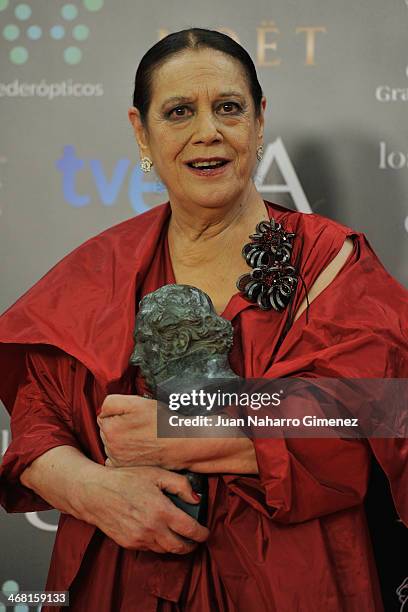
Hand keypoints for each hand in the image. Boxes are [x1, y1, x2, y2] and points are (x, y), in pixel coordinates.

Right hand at [79, 464, 208, 552]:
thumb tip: (197, 498)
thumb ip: (180, 485)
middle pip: (179, 547)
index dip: (202, 534)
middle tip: (195, 539)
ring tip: (179, 536)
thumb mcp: (156, 473)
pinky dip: (158, 544)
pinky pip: (150, 549)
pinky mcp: (129, 544)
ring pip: (165, 550)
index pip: (190, 530)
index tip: (205, 532)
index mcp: (161, 511)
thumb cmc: (125, 479)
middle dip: (191, 545)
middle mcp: (152, 529)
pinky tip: (158, 532)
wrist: (95, 493)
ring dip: (175, 545)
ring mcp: (139, 539)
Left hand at [97, 394, 161, 467]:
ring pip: (112, 442)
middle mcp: (110, 446)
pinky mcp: (124, 468)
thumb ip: (111, 403)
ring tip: (141, 437)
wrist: (179, 444)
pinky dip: (123, 453)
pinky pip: (115, 458)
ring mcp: (117, 459)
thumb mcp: (136, 402)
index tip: (133, 416)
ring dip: (122, 439)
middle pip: (107, 429)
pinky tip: (136, 449)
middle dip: (120, 426)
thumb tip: (102, 411)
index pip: (104, 415)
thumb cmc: (161, 423)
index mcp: (110, 428)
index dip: (120, 412)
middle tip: (139, 426)